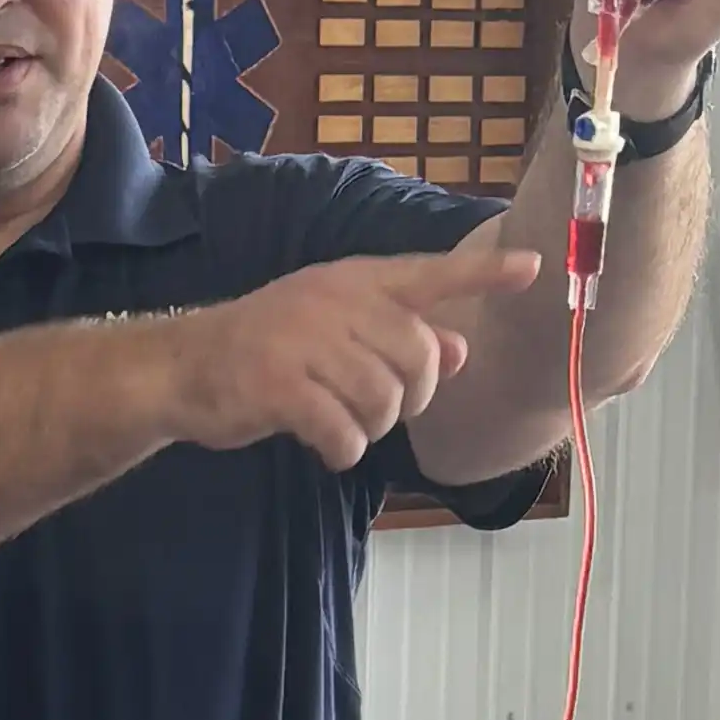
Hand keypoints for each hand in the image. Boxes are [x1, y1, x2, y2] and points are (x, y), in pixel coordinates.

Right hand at [174, 227, 540, 467]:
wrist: (185, 366)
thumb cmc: (267, 348)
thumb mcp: (335, 330)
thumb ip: (399, 335)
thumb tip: (461, 347)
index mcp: (355, 282)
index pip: (430, 275)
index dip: (483, 276)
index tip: (535, 268)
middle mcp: (336, 303)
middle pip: (417, 357)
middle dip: (413, 397)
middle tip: (380, 409)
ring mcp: (306, 342)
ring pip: (383, 400)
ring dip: (373, 429)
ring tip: (344, 425)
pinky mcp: (280, 386)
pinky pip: (343, 432)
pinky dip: (343, 451)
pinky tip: (326, 447)